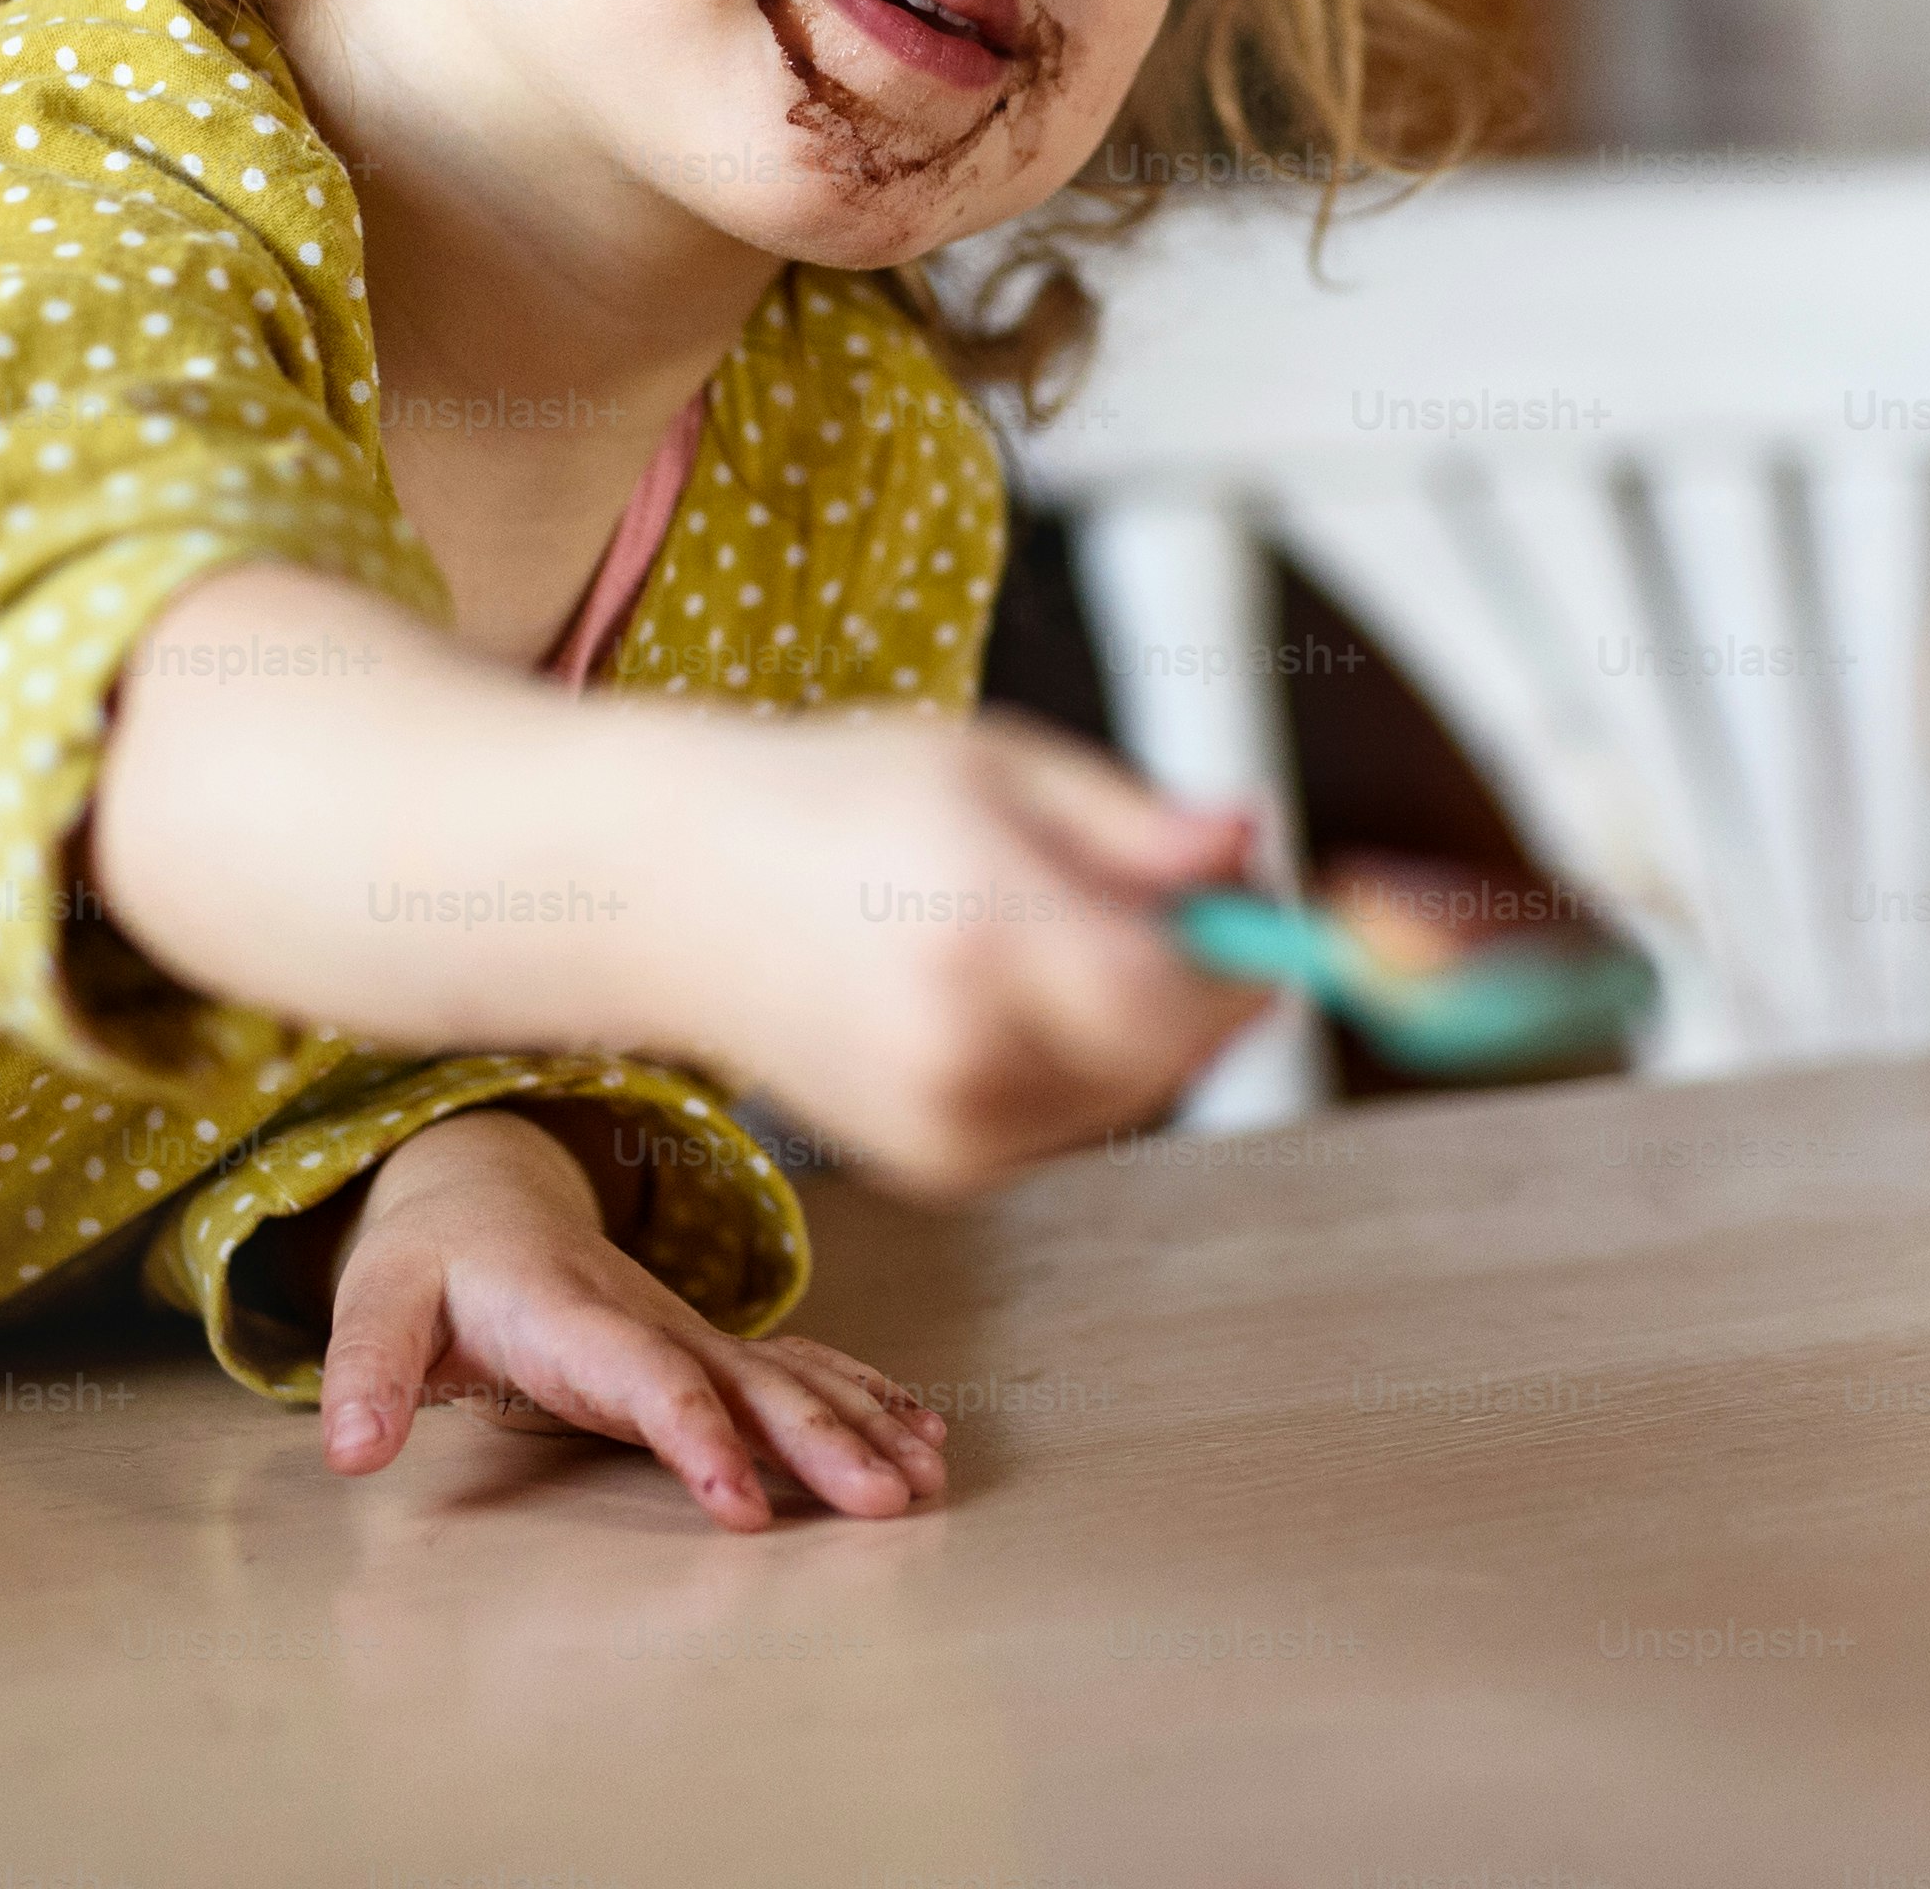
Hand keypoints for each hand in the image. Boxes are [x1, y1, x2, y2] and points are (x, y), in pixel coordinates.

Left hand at [313, 1107, 950, 1532]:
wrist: (480, 1196)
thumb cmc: (427, 1265)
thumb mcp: (376, 1305)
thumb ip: (364, 1371)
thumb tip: (349, 1450)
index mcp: (574, 1318)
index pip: (649, 1381)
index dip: (697, 1438)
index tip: (741, 1507)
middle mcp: (652, 1323)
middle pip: (751, 1383)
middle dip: (824, 1441)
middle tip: (886, 1499)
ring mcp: (690, 1334)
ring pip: (792, 1378)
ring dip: (863, 1425)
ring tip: (924, 1480)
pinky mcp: (706, 1350)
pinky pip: (802, 1371)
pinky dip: (865, 1398)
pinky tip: (920, 1432)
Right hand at [681, 708, 1269, 1200]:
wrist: (675, 892)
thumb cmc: (838, 800)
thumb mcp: (999, 762)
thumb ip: (1135, 821)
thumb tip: (1250, 846)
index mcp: (982, 937)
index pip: (1181, 996)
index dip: (1245, 953)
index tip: (1254, 897)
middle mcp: (963, 1054)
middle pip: (1173, 1055)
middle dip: (1201, 982)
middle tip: (1165, 892)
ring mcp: (944, 1129)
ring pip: (1133, 1093)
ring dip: (1143, 1022)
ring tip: (1053, 925)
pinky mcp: (938, 1168)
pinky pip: (1074, 1119)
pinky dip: (1082, 1060)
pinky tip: (1006, 988)